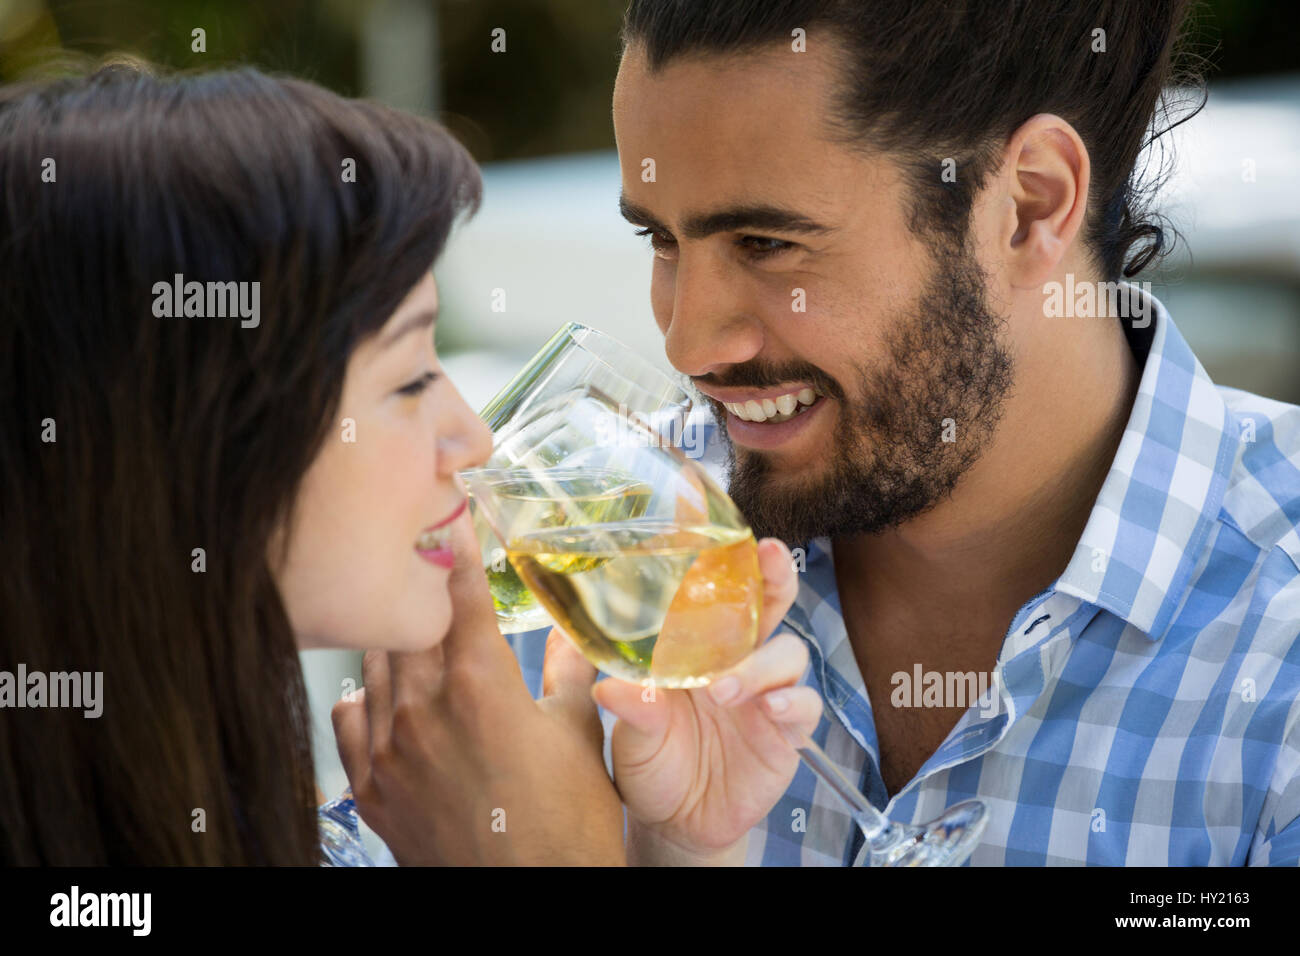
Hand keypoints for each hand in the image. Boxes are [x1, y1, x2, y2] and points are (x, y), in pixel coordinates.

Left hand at [332, 511, 625, 864]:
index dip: (457, 549)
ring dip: (393, 640)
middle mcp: (424, 708)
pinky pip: (349, 721)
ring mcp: (390, 749)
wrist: (532, 898)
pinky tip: (382, 696)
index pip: (460, 592)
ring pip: (374, 665)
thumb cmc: (566, 824)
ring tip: (405, 622)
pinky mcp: (373, 788)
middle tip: (422, 558)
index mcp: (481, 684)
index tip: (453, 517)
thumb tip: (569, 635)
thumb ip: (568, 673)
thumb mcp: (578, 734)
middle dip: (417, 586)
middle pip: (407, 620)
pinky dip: (364, 699)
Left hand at [588, 537, 820, 861]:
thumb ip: (630, 710)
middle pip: (769, 605)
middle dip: (775, 575)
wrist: (676, 822)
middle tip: (769, 556)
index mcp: (697, 645)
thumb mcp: (631, 735)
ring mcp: (765, 694)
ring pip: (788, 653)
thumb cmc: (651, 762)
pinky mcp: (786, 733)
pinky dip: (792, 703)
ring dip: (761, 663)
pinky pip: (804, 707)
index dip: (727, 556)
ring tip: (726, 688)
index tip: (726, 523)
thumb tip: (612, 688)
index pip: (718, 591)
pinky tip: (771, 709)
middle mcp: (737, 659)